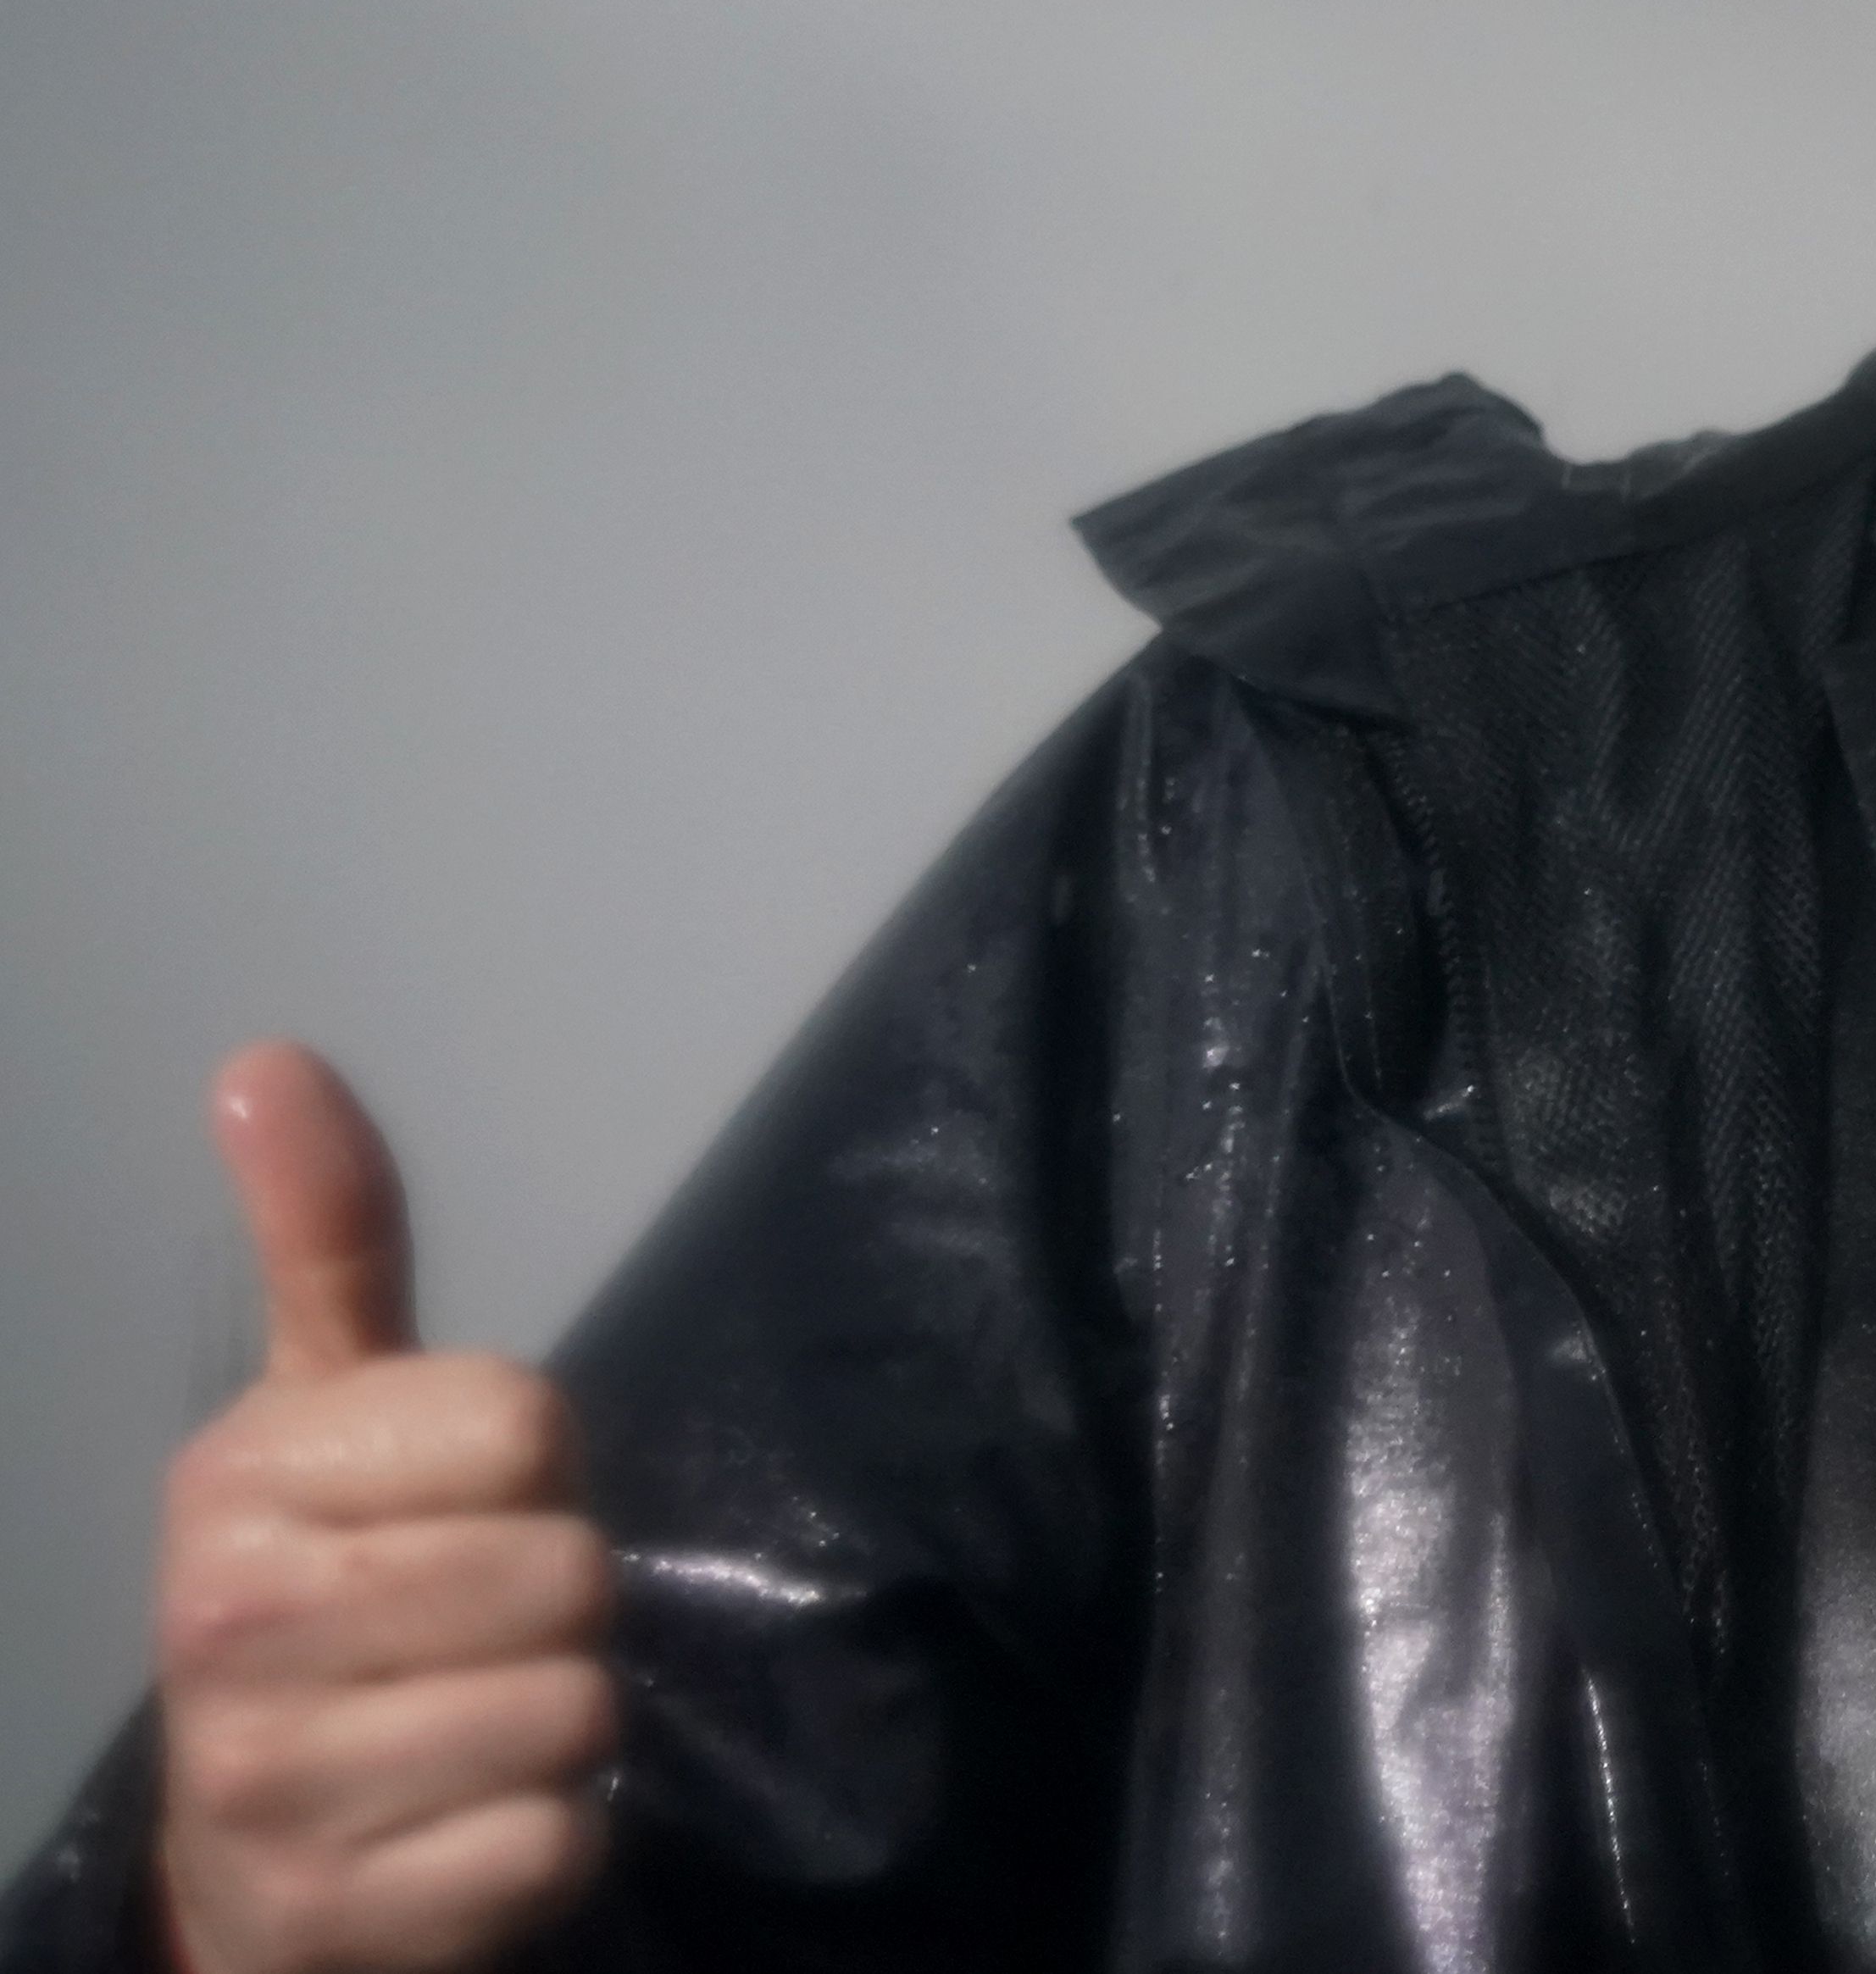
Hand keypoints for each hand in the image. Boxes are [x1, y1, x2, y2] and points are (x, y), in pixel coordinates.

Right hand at [153, 1045, 613, 1973]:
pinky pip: (559, 1839)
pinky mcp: (351, 1916)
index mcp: (235, 1485)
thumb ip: (325, 1244)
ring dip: (555, 1723)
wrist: (259, 1865)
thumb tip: (268, 1060)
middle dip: (551, 1602)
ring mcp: (276, 1787)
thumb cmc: (324, 1607)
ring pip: (576, 1706)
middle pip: (566, 1569)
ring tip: (460, 1727)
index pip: (525, 1424)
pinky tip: (458, 1831)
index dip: (527, 1473)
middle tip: (464, 1633)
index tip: (445, 1513)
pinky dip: (544, 1841)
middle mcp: (226, 1630)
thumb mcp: (320, 1418)